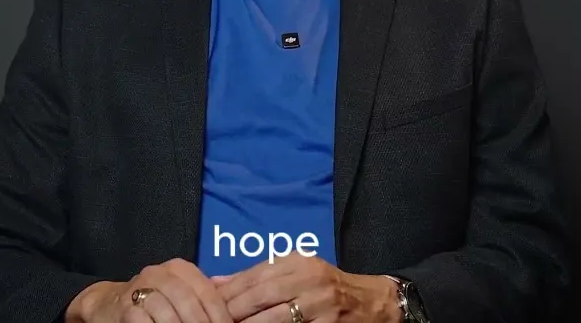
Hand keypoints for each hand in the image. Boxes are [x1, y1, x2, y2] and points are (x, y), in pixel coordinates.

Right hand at [67, 258, 233, 322]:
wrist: (108, 304)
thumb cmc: (153, 301)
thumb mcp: (179, 291)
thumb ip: (204, 295)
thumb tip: (236, 302)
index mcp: (179, 269)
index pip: (207, 291)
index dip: (220, 315)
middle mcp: (159, 273)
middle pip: (188, 301)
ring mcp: (139, 289)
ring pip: (167, 313)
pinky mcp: (125, 309)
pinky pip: (145, 322)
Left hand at [215, 253, 400, 322]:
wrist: (372, 303)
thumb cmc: (327, 286)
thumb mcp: (296, 271)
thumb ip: (257, 276)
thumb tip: (214, 282)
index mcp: (299, 263)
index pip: (255, 276)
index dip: (229, 292)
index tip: (207, 304)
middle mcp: (311, 281)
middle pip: (262, 297)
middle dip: (235, 312)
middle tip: (212, 321)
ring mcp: (322, 306)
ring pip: (276, 320)